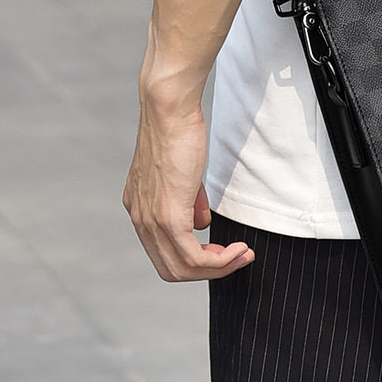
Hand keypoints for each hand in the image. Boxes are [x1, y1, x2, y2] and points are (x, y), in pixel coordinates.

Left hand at [124, 92, 254, 281]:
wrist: (168, 111)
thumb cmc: (178, 132)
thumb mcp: (183, 174)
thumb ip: (189, 201)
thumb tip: (201, 224)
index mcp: (139, 208)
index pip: (163, 253)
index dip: (195, 259)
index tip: (222, 248)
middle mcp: (140, 219)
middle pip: (171, 269)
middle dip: (209, 270)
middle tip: (236, 257)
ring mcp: (152, 221)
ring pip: (182, 269)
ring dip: (218, 267)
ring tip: (242, 254)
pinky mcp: (168, 217)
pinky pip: (193, 257)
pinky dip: (220, 261)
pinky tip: (237, 249)